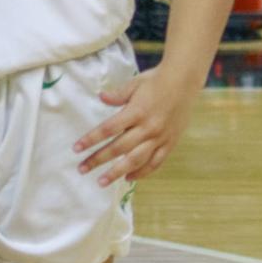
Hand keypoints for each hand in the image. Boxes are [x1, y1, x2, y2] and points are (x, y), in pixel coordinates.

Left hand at [74, 65, 195, 188]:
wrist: (185, 81)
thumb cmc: (157, 80)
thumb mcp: (135, 84)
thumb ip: (117, 95)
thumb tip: (100, 97)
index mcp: (136, 111)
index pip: (108, 129)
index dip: (91, 139)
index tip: (77, 148)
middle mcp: (147, 127)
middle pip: (119, 148)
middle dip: (98, 159)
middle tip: (82, 169)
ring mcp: (160, 137)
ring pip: (136, 160)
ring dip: (117, 172)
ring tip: (102, 181)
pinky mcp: (170, 143)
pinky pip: (155, 162)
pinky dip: (142, 172)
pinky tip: (128, 178)